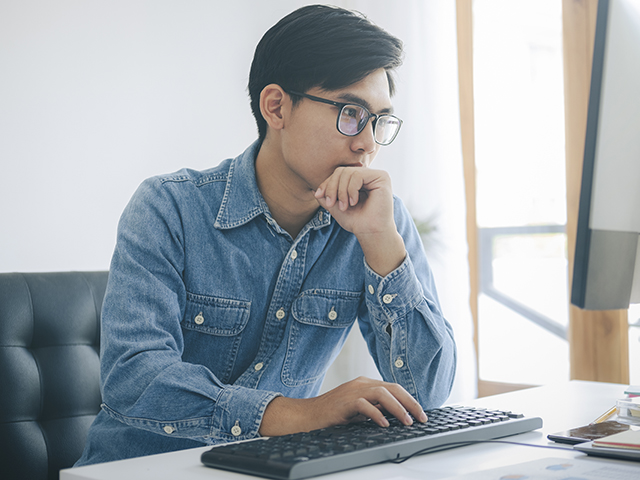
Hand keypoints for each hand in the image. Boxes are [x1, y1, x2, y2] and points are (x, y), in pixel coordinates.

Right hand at [259, 377, 427, 436]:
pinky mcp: (344, 401)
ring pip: (382, 393)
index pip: (393, 388)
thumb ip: (374, 409)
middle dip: (410, 403)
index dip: (409, 400)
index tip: (420, 413)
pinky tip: (384, 424)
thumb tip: (395, 417)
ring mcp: (352, 390)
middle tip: (421, 418)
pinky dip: (377, 414)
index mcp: (365, 384)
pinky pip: (364, 405)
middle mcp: (361, 383)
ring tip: (407, 422)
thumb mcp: (358, 410)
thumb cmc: (332, 414)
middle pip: (392, 388)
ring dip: (398, 408)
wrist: (307, 415)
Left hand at [314, 167, 393, 235]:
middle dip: (332, 187)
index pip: (338, 173)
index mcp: (358, 180)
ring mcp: (375, 175)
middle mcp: (368, 175)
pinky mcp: (382, 177)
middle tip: (331, 204)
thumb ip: (326, 197)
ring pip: (348, 172)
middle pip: (342, 171)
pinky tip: (353, 202)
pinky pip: (358, 175)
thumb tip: (313, 190)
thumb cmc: (356, 221)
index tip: (319, 195)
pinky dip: (351, 190)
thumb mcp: (335, 206)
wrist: (370, 232)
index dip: (327, 183)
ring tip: (344, 206)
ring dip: (342, 191)